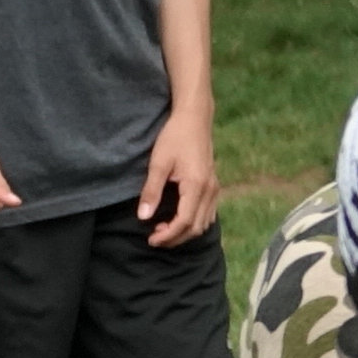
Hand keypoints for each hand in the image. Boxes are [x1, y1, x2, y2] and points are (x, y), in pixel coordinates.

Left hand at [139, 105, 219, 248]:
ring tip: (164, 229)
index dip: (167, 235)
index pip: (184, 222)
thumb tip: (143, 217)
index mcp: (196, 186)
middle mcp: (210, 190)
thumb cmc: (175, 136)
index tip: (151, 239)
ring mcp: (214, 188)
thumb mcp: (158, 162)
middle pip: (195, 228)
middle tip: (155, 238)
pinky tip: (179, 219)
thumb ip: (151, 191)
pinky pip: (208, 213)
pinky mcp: (214, 185)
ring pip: (203, 223)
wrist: (194, 118)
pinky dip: (194, 223)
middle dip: (175, 238)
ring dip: (185, 232)